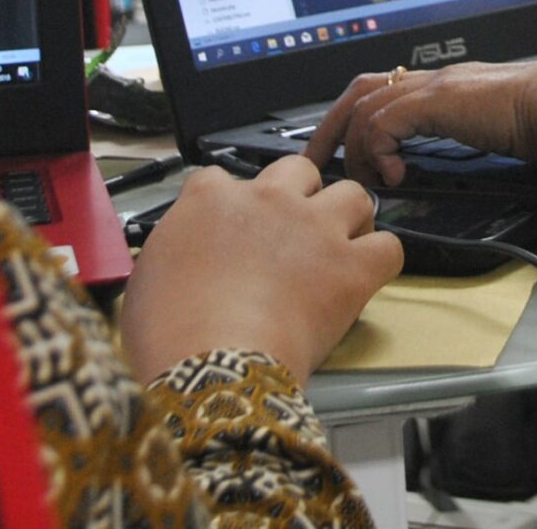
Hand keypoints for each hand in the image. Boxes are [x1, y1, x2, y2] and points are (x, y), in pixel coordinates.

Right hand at [119, 156, 402, 382]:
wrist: (211, 365)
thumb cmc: (169, 333)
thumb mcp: (147, 276)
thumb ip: (173, 249)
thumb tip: (181, 258)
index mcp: (211, 199)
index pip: (224, 179)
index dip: (233, 205)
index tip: (236, 230)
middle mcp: (267, 199)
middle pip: (299, 170)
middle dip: (300, 196)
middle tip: (294, 234)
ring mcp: (313, 228)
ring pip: (353, 195)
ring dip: (348, 219)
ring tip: (339, 249)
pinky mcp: (350, 266)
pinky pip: (388, 246)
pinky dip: (381, 261)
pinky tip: (365, 279)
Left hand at [304, 59, 536, 188]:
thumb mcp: (487, 136)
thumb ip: (459, 143)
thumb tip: (434, 171)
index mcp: (443, 87)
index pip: (381, 91)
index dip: (353, 121)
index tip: (339, 154)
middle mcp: (432, 80)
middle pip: (360, 90)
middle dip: (331, 126)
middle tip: (316, 163)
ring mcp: (433, 86)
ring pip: (365, 106)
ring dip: (354, 148)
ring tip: (362, 181)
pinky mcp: (436, 100)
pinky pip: (384, 123)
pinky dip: (379, 152)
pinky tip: (394, 176)